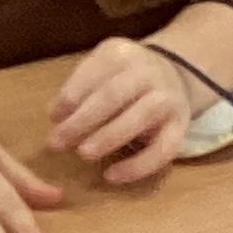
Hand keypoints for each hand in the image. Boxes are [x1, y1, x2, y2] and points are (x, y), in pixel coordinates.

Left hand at [46, 38, 193, 183]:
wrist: (174, 77)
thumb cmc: (123, 79)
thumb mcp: (99, 72)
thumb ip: (77, 89)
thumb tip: (55, 115)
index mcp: (121, 55)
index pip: (93, 73)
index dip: (71, 96)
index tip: (52, 118)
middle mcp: (148, 72)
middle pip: (113, 96)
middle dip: (82, 121)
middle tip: (56, 143)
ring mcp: (167, 98)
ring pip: (140, 117)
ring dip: (108, 137)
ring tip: (83, 154)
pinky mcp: (180, 126)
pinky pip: (162, 150)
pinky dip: (136, 166)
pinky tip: (111, 176)